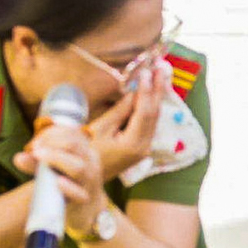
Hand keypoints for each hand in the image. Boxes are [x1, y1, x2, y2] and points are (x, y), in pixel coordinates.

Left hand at [14, 124, 107, 235]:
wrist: (87, 212)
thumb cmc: (70, 185)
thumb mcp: (55, 170)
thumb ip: (37, 163)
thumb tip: (18, 158)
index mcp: (85, 151)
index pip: (71, 133)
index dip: (50, 133)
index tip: (34, 143)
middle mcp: (90, 163)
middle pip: (74, 145)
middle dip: (51, 143)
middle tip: (33, 149)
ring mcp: (89, 182)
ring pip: (78, 167)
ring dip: (56, 158)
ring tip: (38, 156)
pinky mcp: (84, 202)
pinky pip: (79, 194)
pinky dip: (68, 187)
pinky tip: (58, 182)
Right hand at [90, 66, 162, 180]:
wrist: (86, 180)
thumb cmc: (87, 154)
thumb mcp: (100, 129)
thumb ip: (120, 111)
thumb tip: (133, 93)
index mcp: (134, 144)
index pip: (145, 112)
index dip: (147, 91)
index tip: (147, 72)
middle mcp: (144, 147)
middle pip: (155, 114)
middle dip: (158, 89)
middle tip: (162, 67)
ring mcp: (145, 149)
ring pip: (154, 118)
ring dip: (157, 96)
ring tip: (161, 75)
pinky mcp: (141, 148)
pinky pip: (149, 123)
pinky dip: (150, 106)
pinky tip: (152, 92)